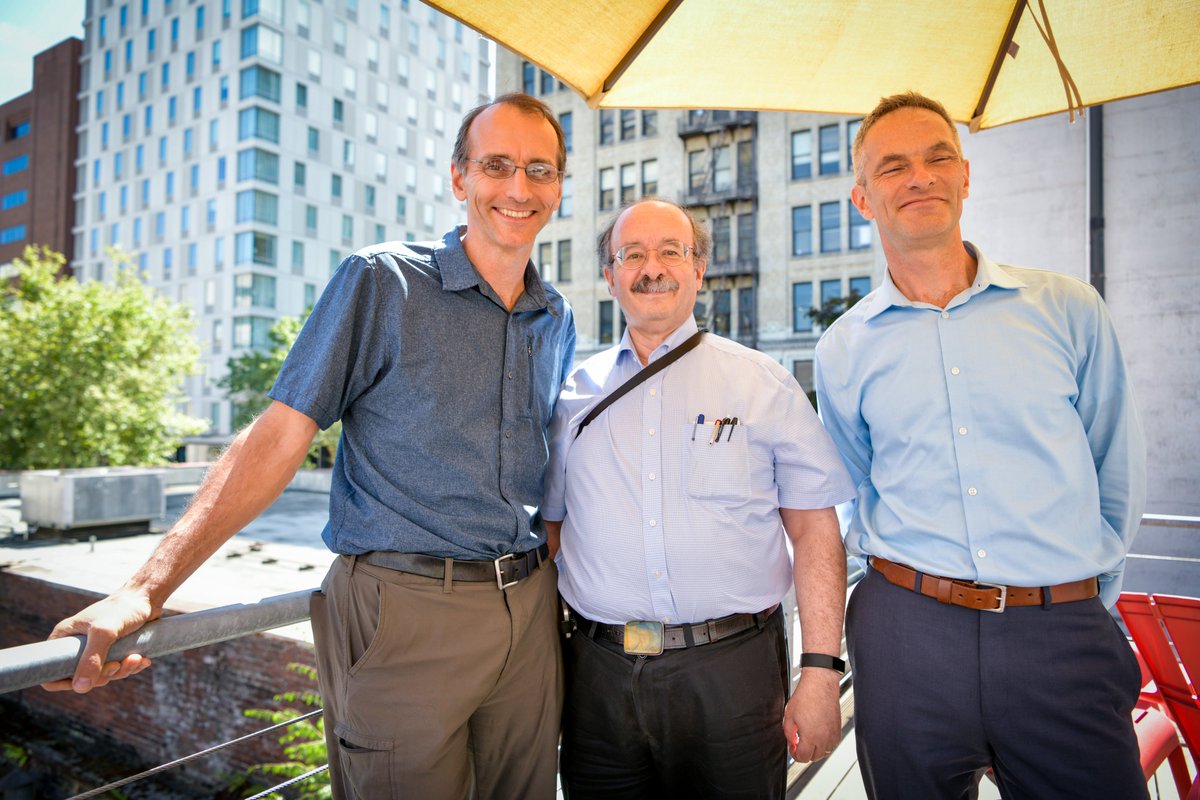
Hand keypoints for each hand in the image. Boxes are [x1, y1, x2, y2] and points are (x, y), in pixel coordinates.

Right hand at [41, 588, 159, 692]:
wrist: (146, 597)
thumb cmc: (122, 609)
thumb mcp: (104, 633)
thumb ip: (92, 659)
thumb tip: (80, 688)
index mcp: (65, 638)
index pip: (50, 671)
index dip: (65, 683)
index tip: (88, 680)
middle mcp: (77, 645)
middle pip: (81, 678)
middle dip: (103, 676)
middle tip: (117, 664)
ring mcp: (96, 648)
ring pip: (103, 675)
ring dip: (121, 671)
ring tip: (136, 658)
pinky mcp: (114, 650)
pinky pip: (118, 669)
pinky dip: (131, 667)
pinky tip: (143, 659)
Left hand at [782, 668, 841, 761]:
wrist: (820, 684)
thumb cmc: (806, 696)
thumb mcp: (789, 715)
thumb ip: (789, 733)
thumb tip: (792, 742)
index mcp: (811, 737)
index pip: (803, 758)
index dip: (795, 755)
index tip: (793, 748)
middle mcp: (824, 738)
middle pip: (814, 757)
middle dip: (805, 753)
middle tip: (798, 743)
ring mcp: (832, 734)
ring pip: (824, 752)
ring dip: (816, 749)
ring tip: (808, 739)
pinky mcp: (838, 729)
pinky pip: (832, 743)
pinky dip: (825, 743)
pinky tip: (818, 734)